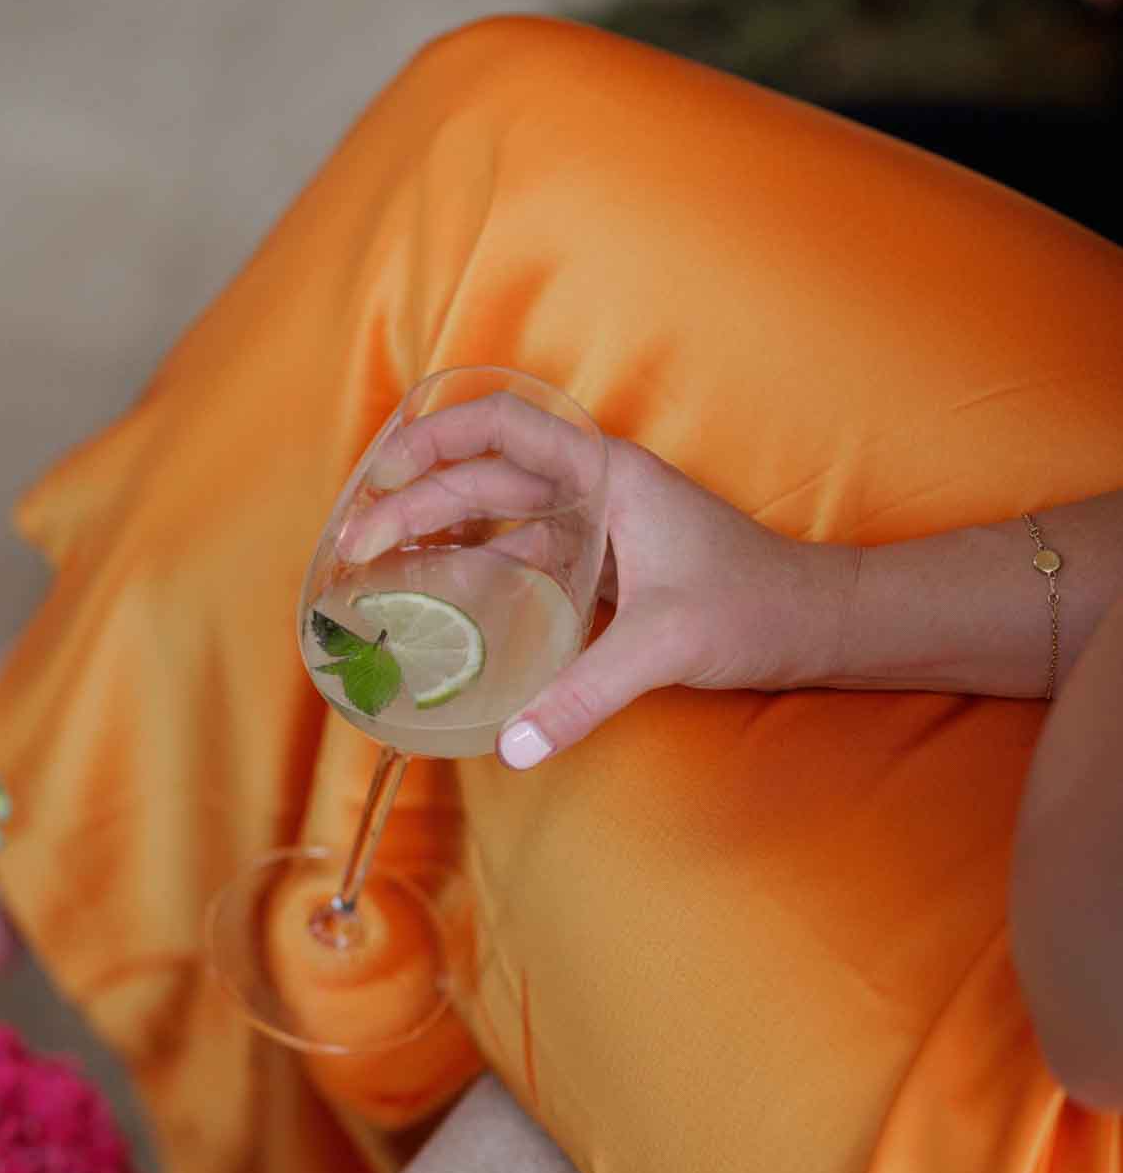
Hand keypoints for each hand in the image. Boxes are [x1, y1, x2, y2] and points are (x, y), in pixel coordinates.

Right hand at [341, 394, 853, 767]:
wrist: (817, 624)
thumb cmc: (756, 607)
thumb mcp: (664, 646)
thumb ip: (583, 695)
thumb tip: (512, 747)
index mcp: (608, 474)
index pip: (505, 425)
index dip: (435, 438)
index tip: (381, 472)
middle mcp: (597, 491)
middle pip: (485, 478)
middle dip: (414, 501)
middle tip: (356, 545)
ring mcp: (599, 530)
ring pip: (499, 518)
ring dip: (438, 533)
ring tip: (377, 564)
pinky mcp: (604, 570)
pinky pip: (524, 560)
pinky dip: (476, 572)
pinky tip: (441, 601)